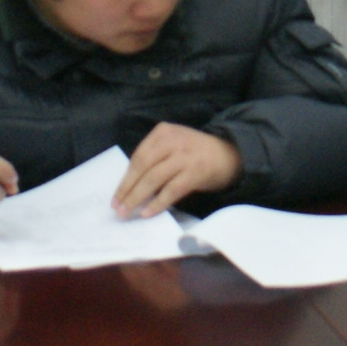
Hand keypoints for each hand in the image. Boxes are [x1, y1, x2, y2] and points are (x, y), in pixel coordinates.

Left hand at [115, 123, 241, 217]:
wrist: (230, 154)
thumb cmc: (196, 153)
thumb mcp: (174, 145)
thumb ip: (155, 157)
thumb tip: (130, 185)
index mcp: (163, 132)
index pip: (138, 156)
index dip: (125, 178)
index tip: (116, 195)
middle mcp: (173, 141)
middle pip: (142, 166)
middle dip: (127, 189)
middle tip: (117, 207)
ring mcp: (185, 156)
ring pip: (153, 179)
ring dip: (137, 198)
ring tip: (127, 212)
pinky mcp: (196, 172)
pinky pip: (171, 190)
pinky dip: (158, 203)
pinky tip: (147, 213)